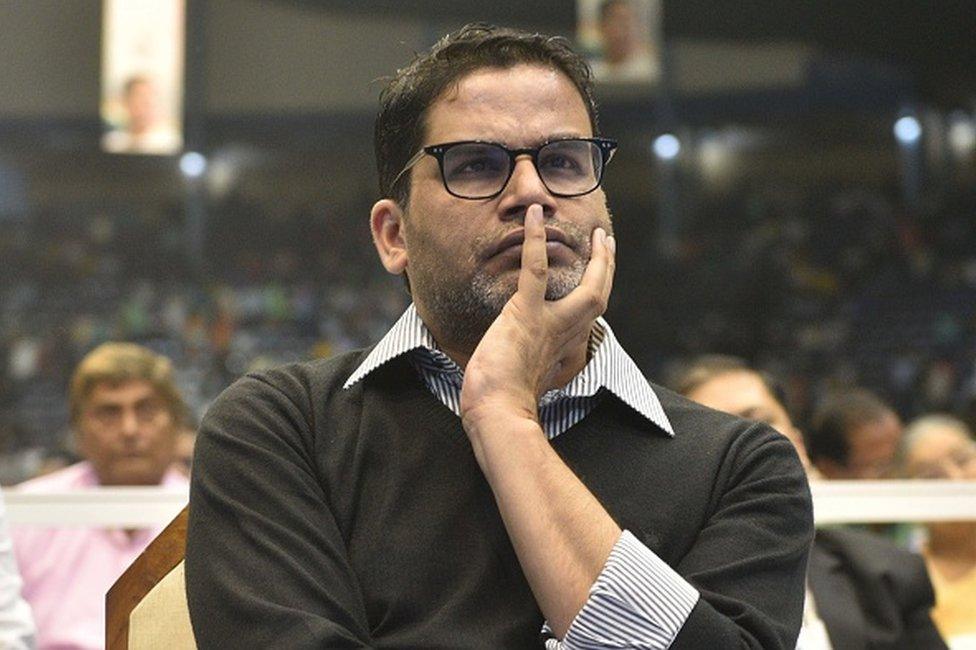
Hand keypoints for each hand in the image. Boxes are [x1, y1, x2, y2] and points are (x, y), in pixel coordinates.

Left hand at [460, 204, 615, 441]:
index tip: (596, 281)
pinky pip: (536, 270)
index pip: (587, 319)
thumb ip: (533, 373)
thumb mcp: (524, 386)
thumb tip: (533, 375)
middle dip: (607, 270)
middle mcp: (565, 337)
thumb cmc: (502, 408)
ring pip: (586, 287)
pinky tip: (533, 216)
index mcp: (564, 352)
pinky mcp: (526, 313)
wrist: (496, 414)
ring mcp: (548, 323)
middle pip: (599, 298)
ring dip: (596, 258)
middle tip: (607, 243)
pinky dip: (535, 241)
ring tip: (596, 234)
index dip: (594, 295)